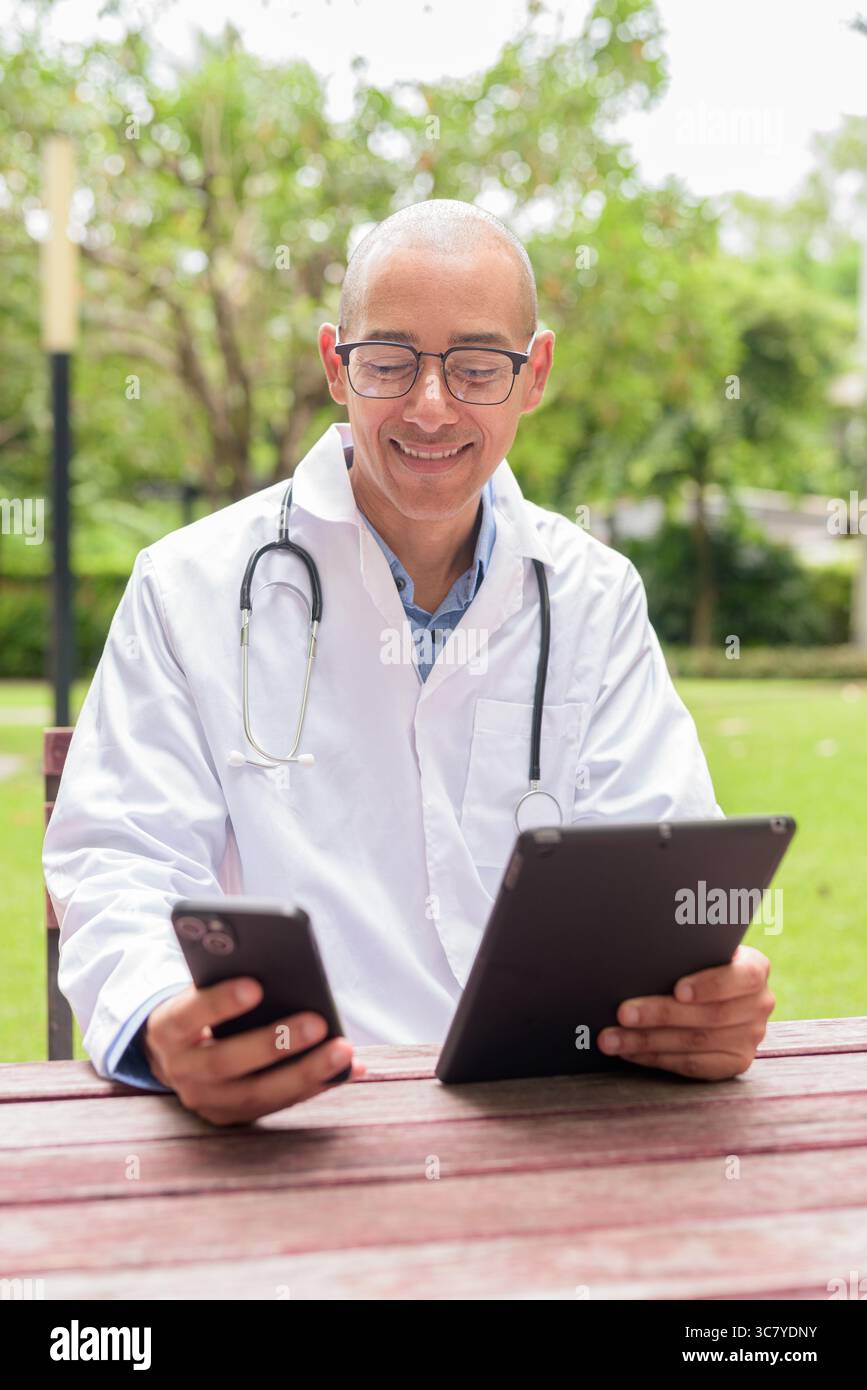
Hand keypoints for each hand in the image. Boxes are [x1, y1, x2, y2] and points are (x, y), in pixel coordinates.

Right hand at [141, 977, 364, 1124]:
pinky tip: (351, 1067)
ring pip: (258, 1093)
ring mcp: (207, 1101)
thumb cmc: (203, 1008)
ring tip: (344, 1050)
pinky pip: (280, 1104)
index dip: (218, 1003)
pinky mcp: (234, 1118)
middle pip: (226, 1062)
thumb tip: (283, 966)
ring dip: (306, 1071)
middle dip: (274, 1043)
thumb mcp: (200, 990)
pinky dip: (317, 1085)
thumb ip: (225, 980)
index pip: (188, 1016)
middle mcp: (181, 1071)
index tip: (255, 985)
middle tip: (317, 1022)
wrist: (179, 1053)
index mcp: (167, 1029)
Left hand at [597, 944, 774, 1079]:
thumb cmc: (694, 961)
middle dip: (661, 1014)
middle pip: (709, 1015)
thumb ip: (684, 951)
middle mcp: (759, 1004)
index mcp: (755, 968)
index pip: (743, 977)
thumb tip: (641, 952)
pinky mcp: (735, 1062)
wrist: (712, 990)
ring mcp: (750, 1037)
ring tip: (612, 1038)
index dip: (710, 985)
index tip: (678, 990)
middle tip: (623, 1013)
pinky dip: (656, 1058)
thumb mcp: (698, 949)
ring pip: (695, 1042)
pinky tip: (630, 1052)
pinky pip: (693, 1065)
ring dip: (647, 1041)